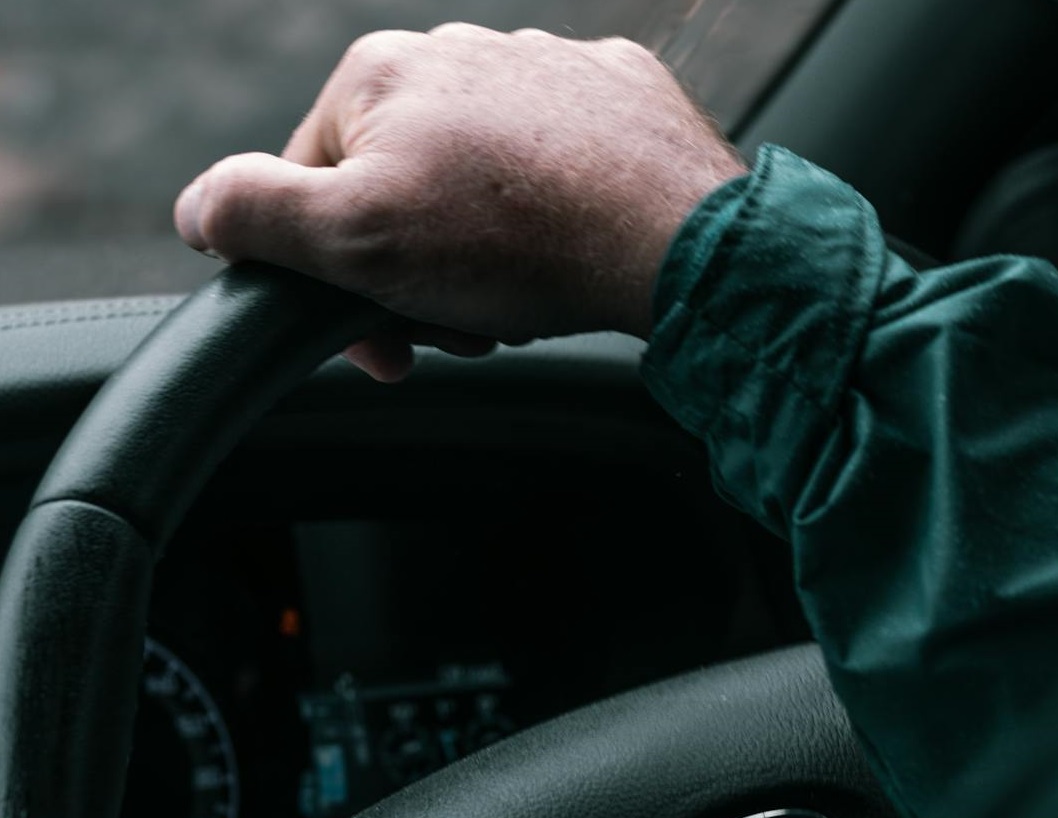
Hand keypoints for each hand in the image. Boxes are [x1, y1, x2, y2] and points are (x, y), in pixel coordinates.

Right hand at [173, 25, 747, 379]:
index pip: (314, 185)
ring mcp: (545, 67)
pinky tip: (569, 252)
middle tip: (461, 331)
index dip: (338, 278)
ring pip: (480, 181)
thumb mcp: (353, 240)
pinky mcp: (615, 96)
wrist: (675, 237)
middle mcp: (460, 52)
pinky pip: (556, 166)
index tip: (385, 342)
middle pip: (401, 186)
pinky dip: (551, 215)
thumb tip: (199, 211)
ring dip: (482, 255)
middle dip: (417, 274)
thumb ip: (255, 215)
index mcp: (379, 75)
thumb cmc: (516, 239)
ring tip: (518, 301)